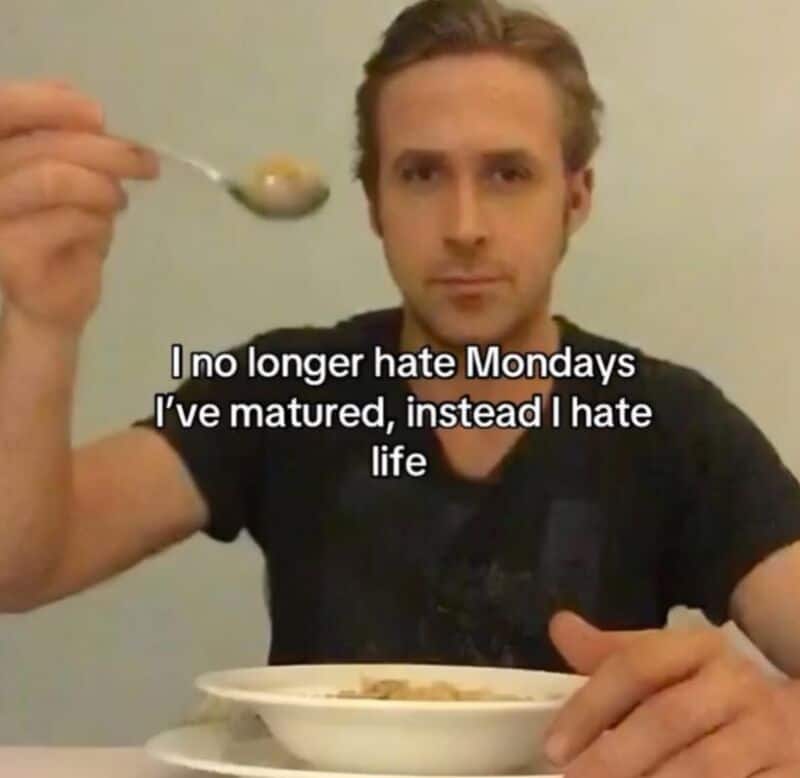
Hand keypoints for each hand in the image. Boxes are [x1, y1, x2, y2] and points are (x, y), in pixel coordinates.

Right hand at [0, 78, 158, 334]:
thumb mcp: (70, 176)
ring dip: (101, 187)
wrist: (56, 298)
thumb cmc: (62, 232)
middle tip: (145, 162)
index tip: (98, 114)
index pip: (4, 110)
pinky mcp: (11, 251)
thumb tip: (77, 98)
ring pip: (53, 179)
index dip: (47, 103)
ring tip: (119, 201)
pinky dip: (99, 222)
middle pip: (42, 146)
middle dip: (104, 150)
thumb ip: (66, 138)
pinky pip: (68, 220)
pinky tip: (103, 230)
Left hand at [543, 611, 799, 776]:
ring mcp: (772, 735)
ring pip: (707, 768)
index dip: (590, 706)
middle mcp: (737, 685)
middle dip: (615, 758)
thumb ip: (612, 654)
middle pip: (667, 719)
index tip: (554, 748)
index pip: (636, 666)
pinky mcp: (793, 776)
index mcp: (699, 649)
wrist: (797, 718)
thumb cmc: (714, 691)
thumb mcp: (667, 663)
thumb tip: (560, 627)